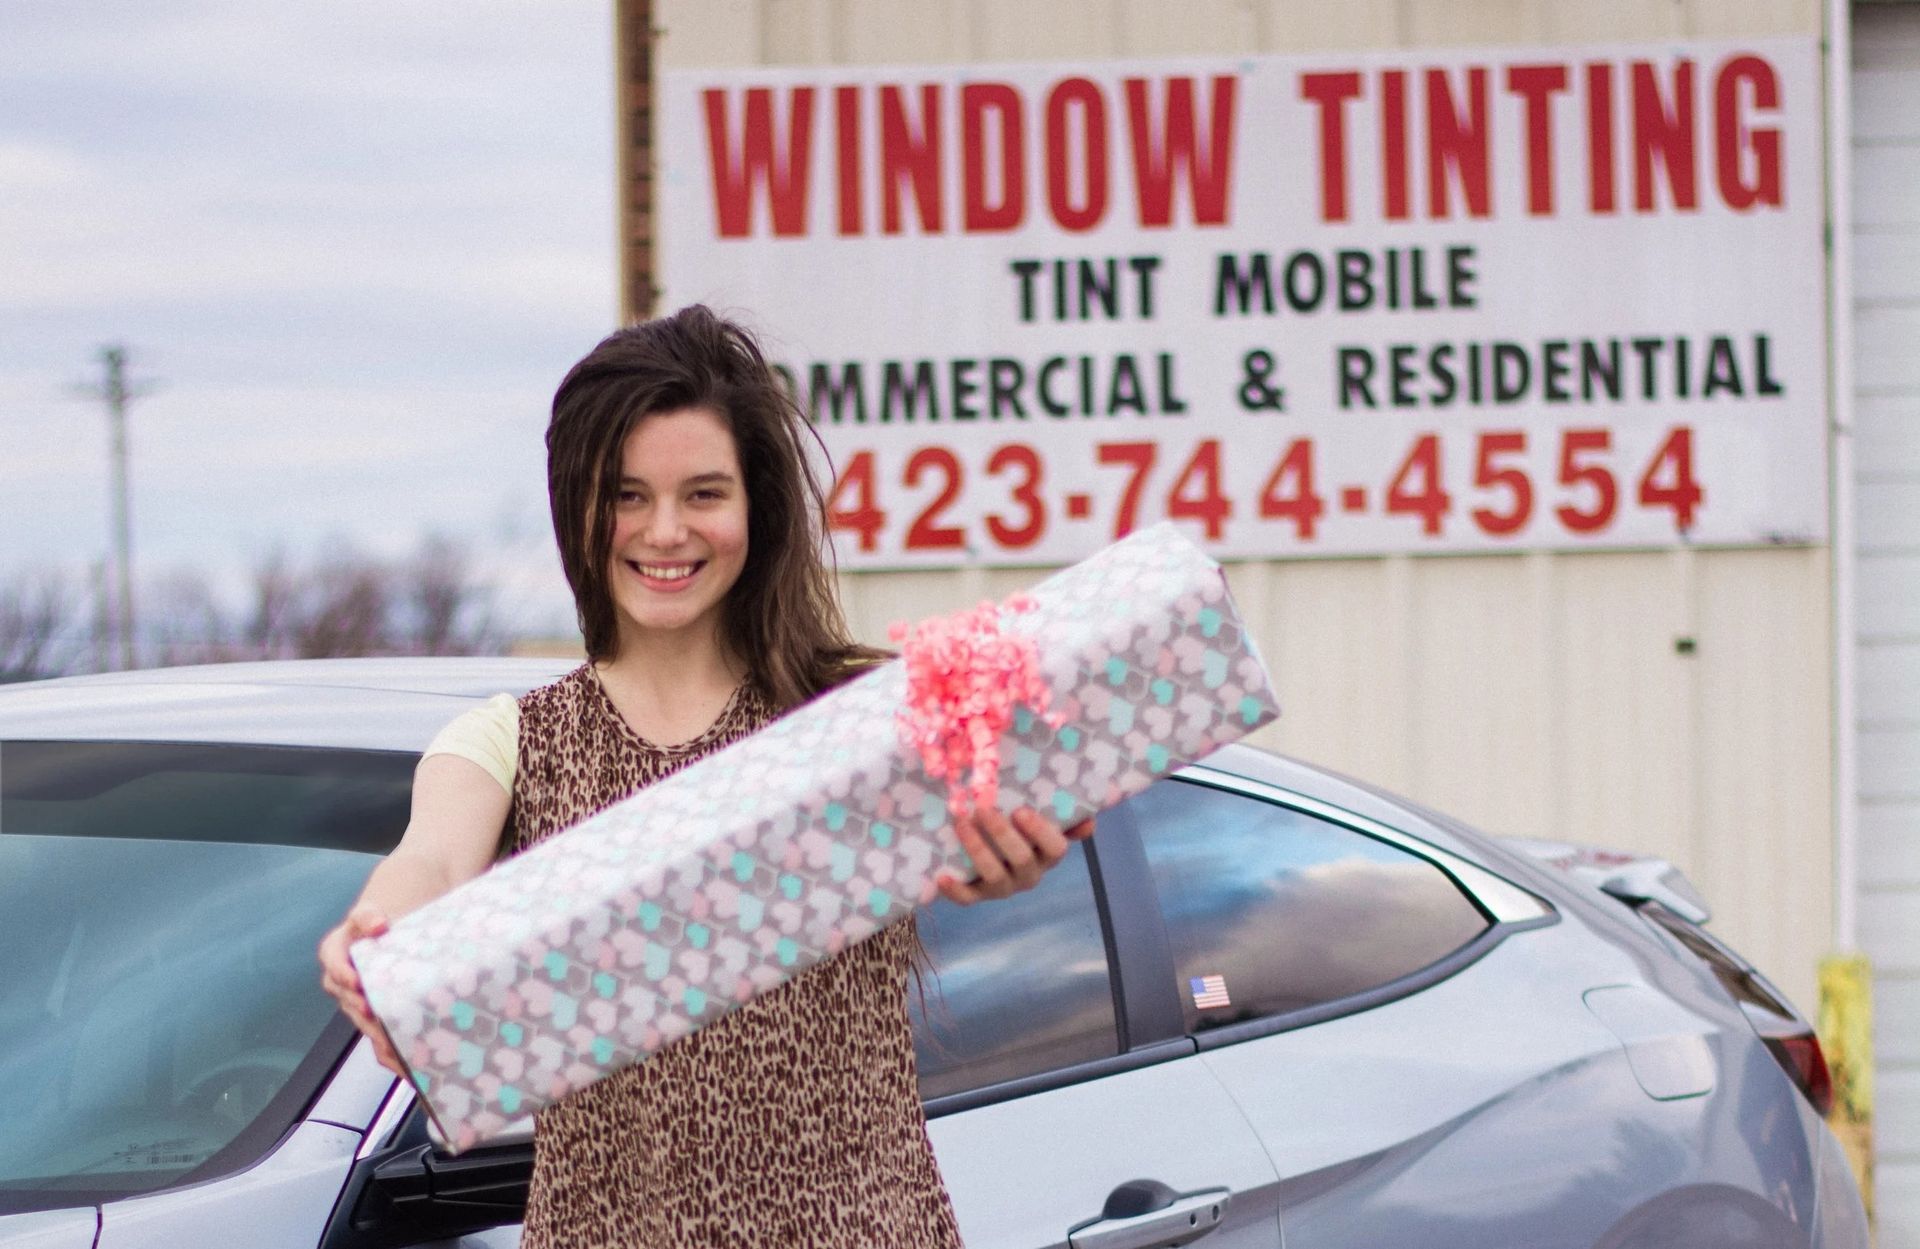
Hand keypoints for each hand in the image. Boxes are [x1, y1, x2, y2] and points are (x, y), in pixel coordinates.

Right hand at [318, 904, 406, 1076]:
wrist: (396, 935)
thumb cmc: (380, 923)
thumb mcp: (370, 914)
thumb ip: (368, 915)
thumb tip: (376, 923)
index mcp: (336, 953)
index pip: (333, 962)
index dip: (343, 973)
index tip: (357, 981)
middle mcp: (343, 981)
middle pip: (349, 999)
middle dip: (363, 1010)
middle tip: (379, 1016)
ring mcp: (359, 1002)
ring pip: (363, 1023)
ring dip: (377, 1035)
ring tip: (394, 1044)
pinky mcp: (376, 1018)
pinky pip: (377, 1039)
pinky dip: (390, 1054)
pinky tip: (406, 1065)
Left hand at [936, 807, 1095, 905]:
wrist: (980, 845)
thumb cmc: (1014, 825)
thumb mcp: (1038, 818)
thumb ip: (1063, 815)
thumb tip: (1089, 821)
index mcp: (1047, 854)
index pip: (1056, 849)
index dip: (1040, 831)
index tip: (1021, 810)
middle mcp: (1029, 874)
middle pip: (1022, 859)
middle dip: (1002, 834)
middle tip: (983, 809)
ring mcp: (1003, 887)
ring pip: (995, 876)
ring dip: (978, 849)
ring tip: (961, 823)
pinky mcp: (978, 895)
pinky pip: (968, 898)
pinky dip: (955, 890)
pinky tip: (942, 876)